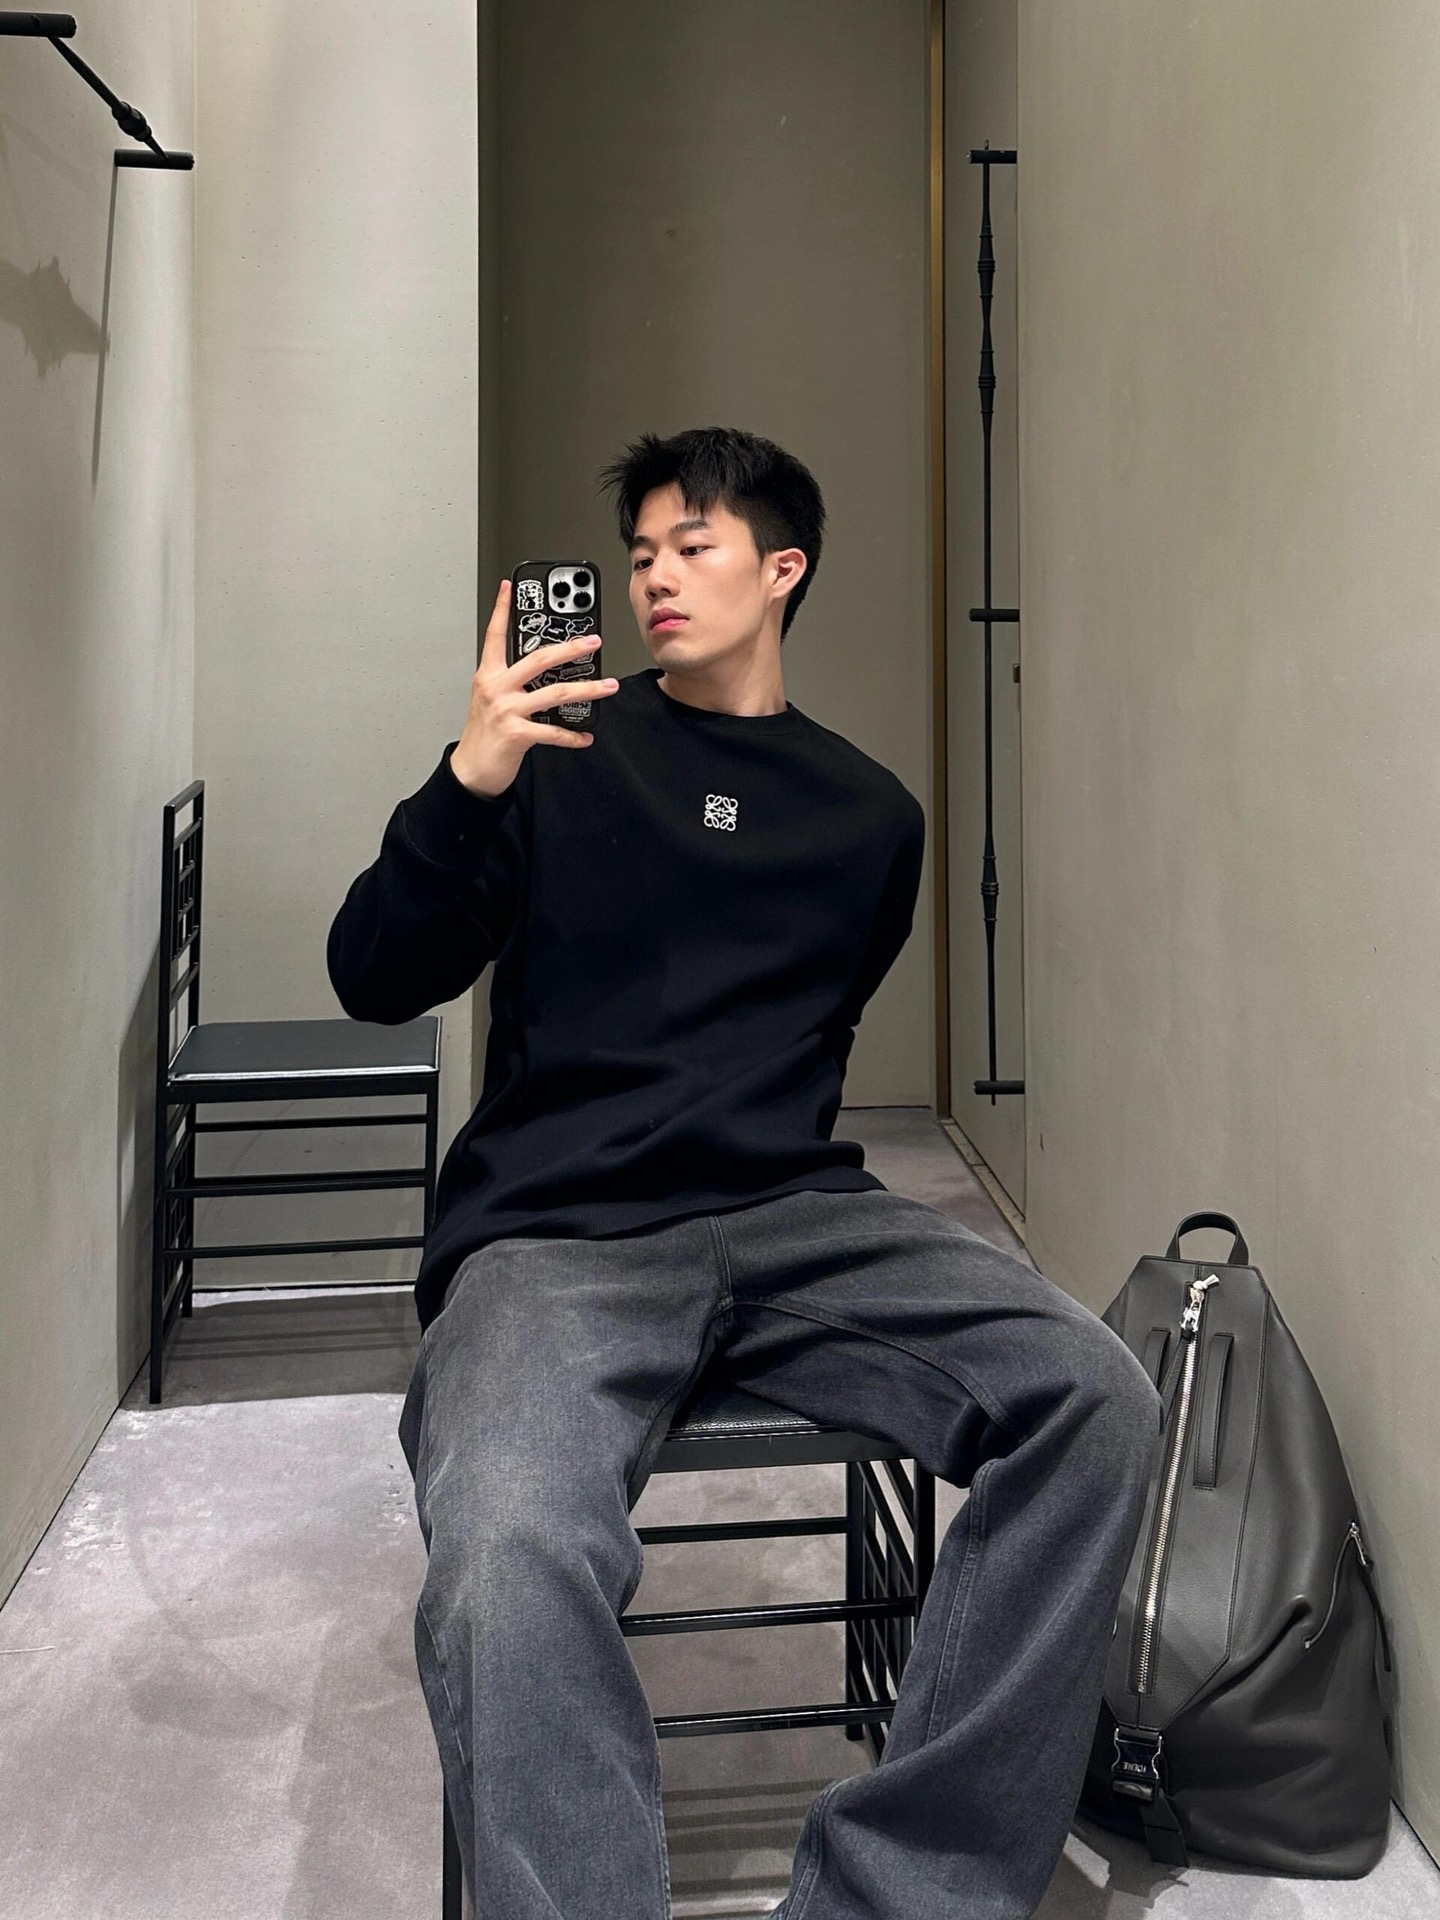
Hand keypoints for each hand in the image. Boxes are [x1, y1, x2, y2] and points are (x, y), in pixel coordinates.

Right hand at [449, 579, 617, 797]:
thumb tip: (546, 673)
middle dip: (571, 647)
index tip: (509, 587)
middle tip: (593, 641)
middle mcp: (496, 688)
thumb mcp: (491, 700)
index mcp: (489, 675)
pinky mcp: (517, 733)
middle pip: (539, 658)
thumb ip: (512, 682)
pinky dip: (573, 735)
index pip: (495, 635)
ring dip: (588, 689)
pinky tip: (585, 735)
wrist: (470, 770)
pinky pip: (553, 731)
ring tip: (608, 686)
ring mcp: (506, 710)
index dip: (501, 609)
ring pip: (555, 692)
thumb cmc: (483, 735)